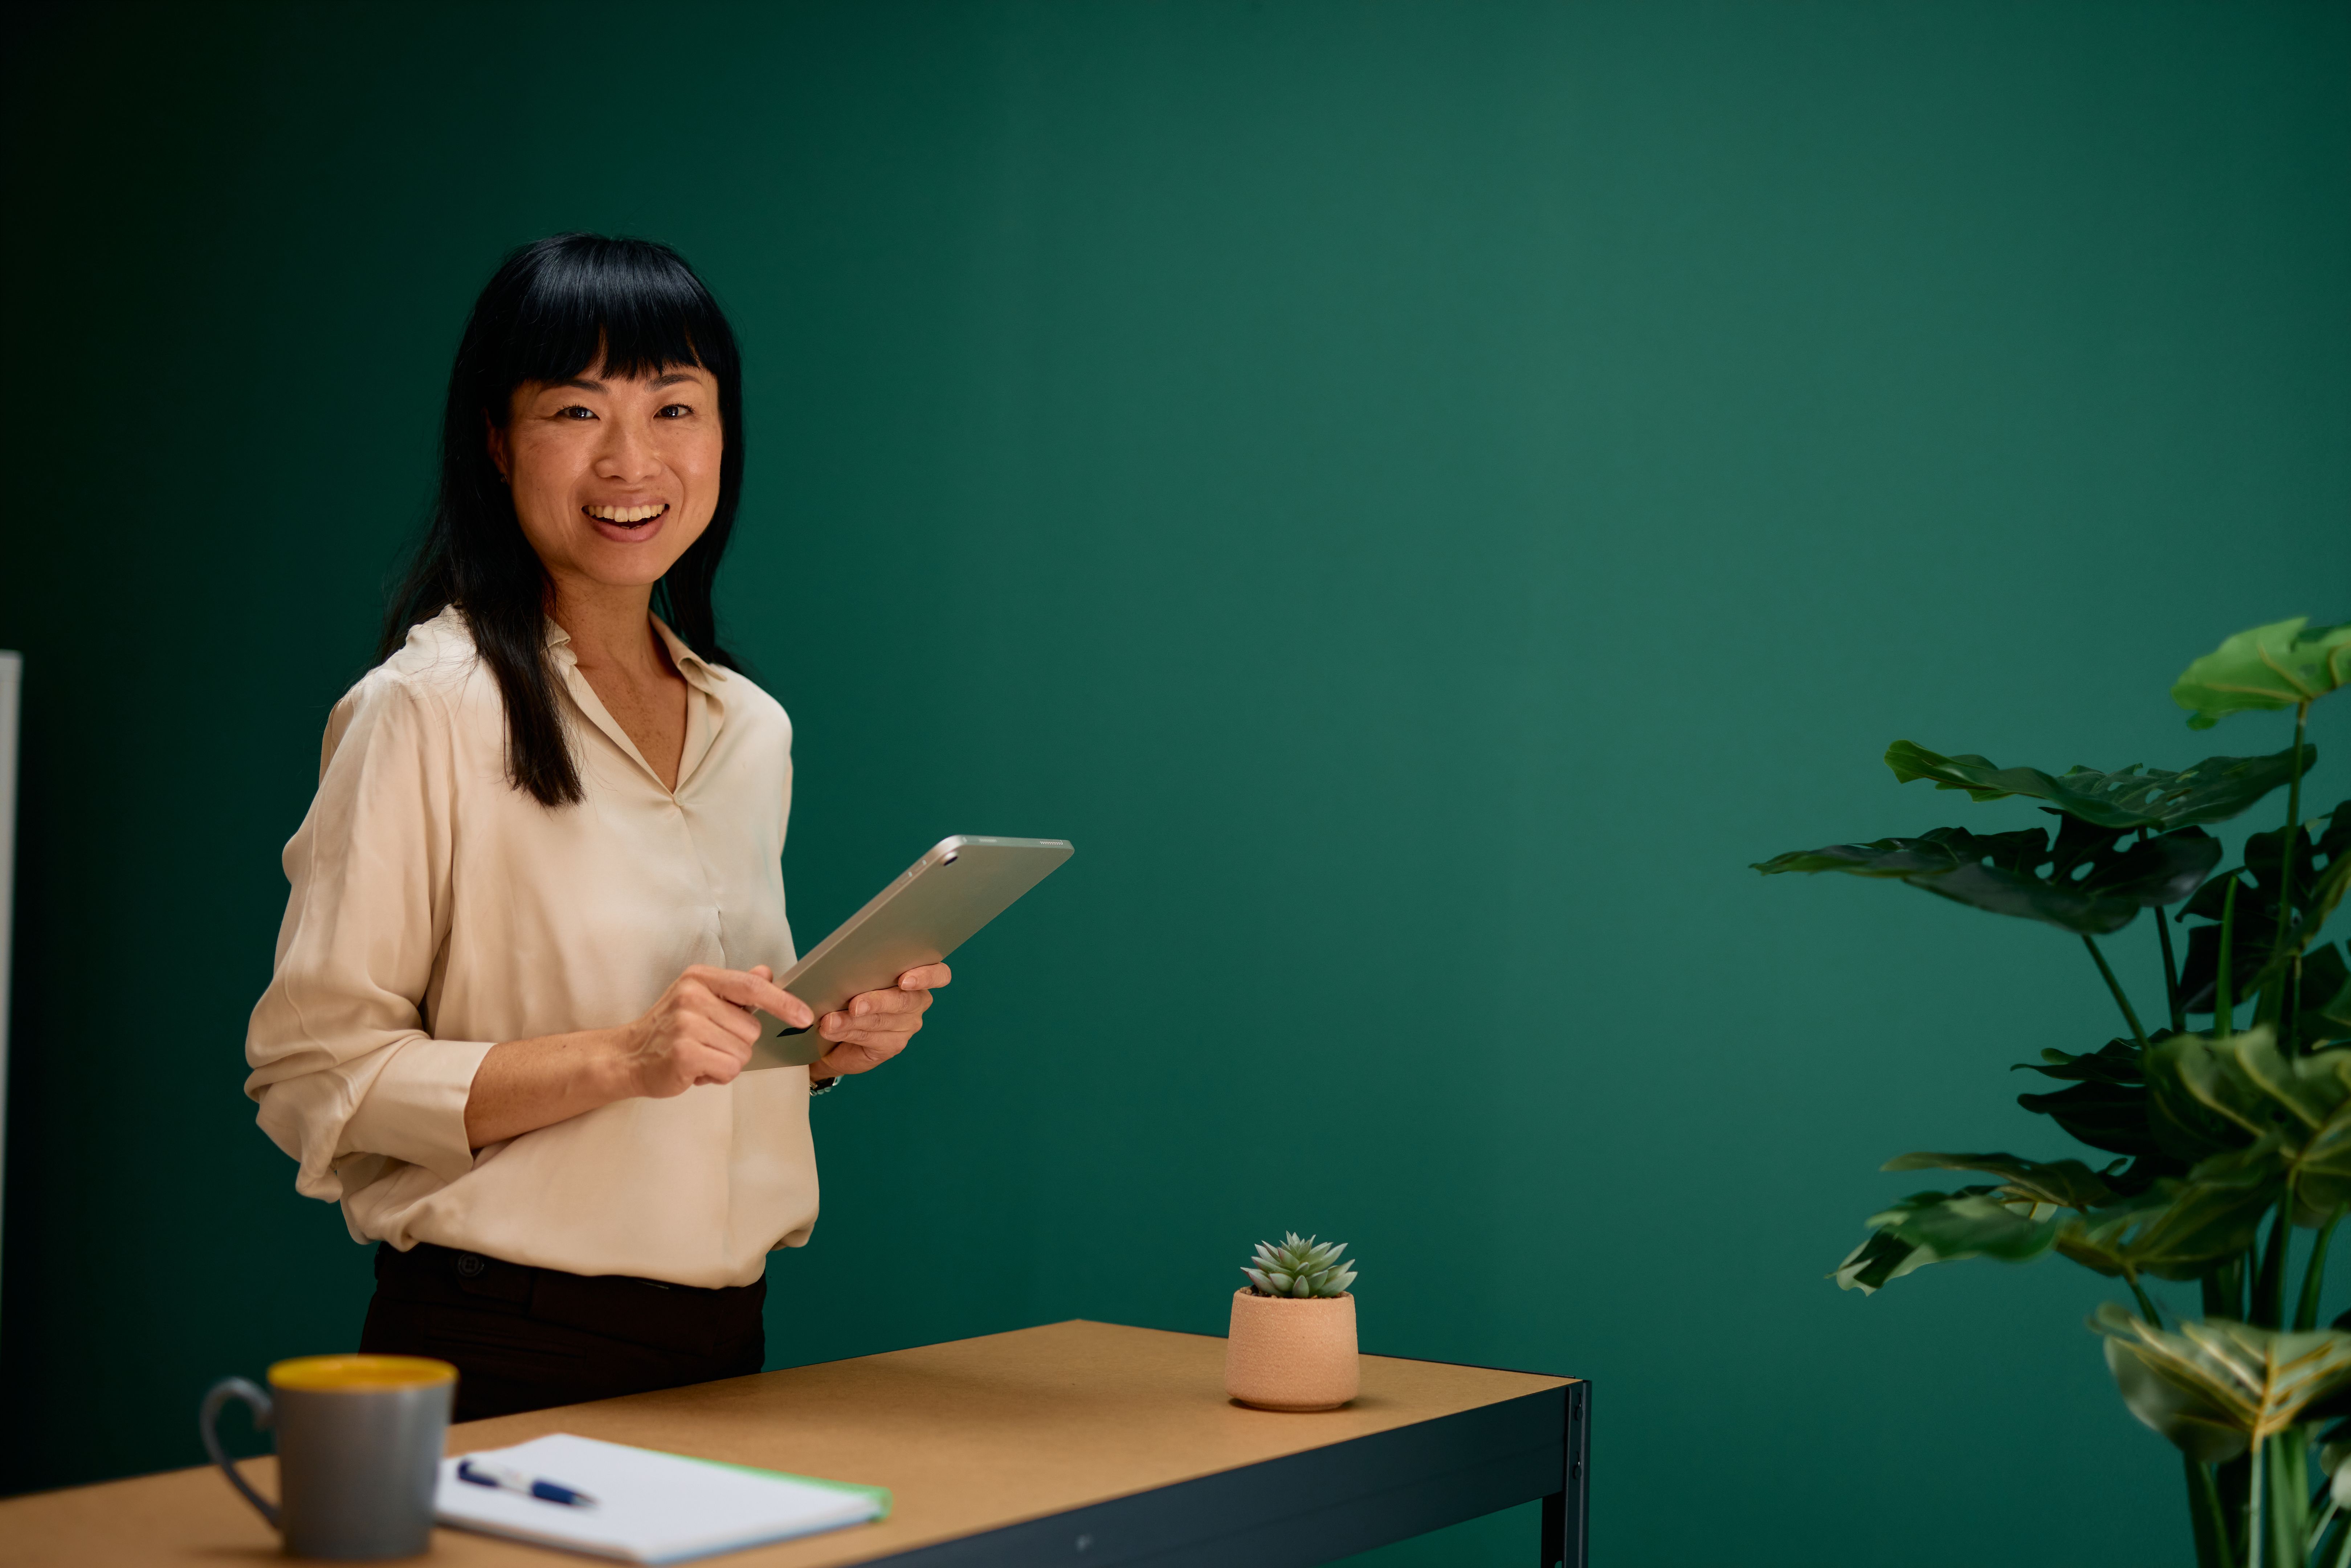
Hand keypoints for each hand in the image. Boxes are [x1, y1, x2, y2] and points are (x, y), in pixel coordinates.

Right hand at [613, 964, 812, 1097]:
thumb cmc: (670, 1029)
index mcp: (700, 978)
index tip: (805, 1016)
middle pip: (751, 1028)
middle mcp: (692, 996)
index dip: (783, 1002)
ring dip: (726, 1061)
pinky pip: (728, 1069)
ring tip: (701, 1055)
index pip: (752, 987)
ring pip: (742, 1052)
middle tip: (709, 1043)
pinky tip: (697, 1069)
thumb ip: (736, 988)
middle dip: (737, 1043)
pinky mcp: (683, 1053)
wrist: (629, 1056)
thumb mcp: (700, 999)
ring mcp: (685, 1024)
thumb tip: (767, 973)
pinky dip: (718, 1076)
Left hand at [809, 964, 950, 1078]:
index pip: (939, 975)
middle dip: (878, 1001)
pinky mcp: (893, 1045)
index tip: (904, 980)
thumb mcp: (858, 979)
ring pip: (883, 1020)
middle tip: (855, 1005)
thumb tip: (844, 972)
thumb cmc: (850, 997)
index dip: (927, 976)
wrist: (837, 1034)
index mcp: (916, 978)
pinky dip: (848, 1032)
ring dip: (852, 1020)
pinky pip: (870, 1038)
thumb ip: (861, 974)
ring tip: (829, 1020)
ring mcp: (908, 1026)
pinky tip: (831, 1030)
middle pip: (906, 1000)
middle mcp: (917, 1002)